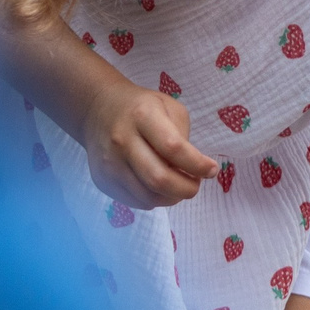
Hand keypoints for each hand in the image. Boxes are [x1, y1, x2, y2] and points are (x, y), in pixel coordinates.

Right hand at [82, 78, 216, 207]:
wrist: (98, 109)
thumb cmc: (142, 108)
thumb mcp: (169, 107)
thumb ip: (182, 136)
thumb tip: (191, 170)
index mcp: (143, 116)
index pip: (173, 148)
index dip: (198, 165)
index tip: (212, 170)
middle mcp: (122, 140)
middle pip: (159, 179)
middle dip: (186, 189)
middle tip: (195, 184)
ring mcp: (109, 163)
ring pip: (148, 197)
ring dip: (171, 197)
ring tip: (179, 186)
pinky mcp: (102, 180)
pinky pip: (135, 201)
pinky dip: (154, 200)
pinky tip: (159, 187)